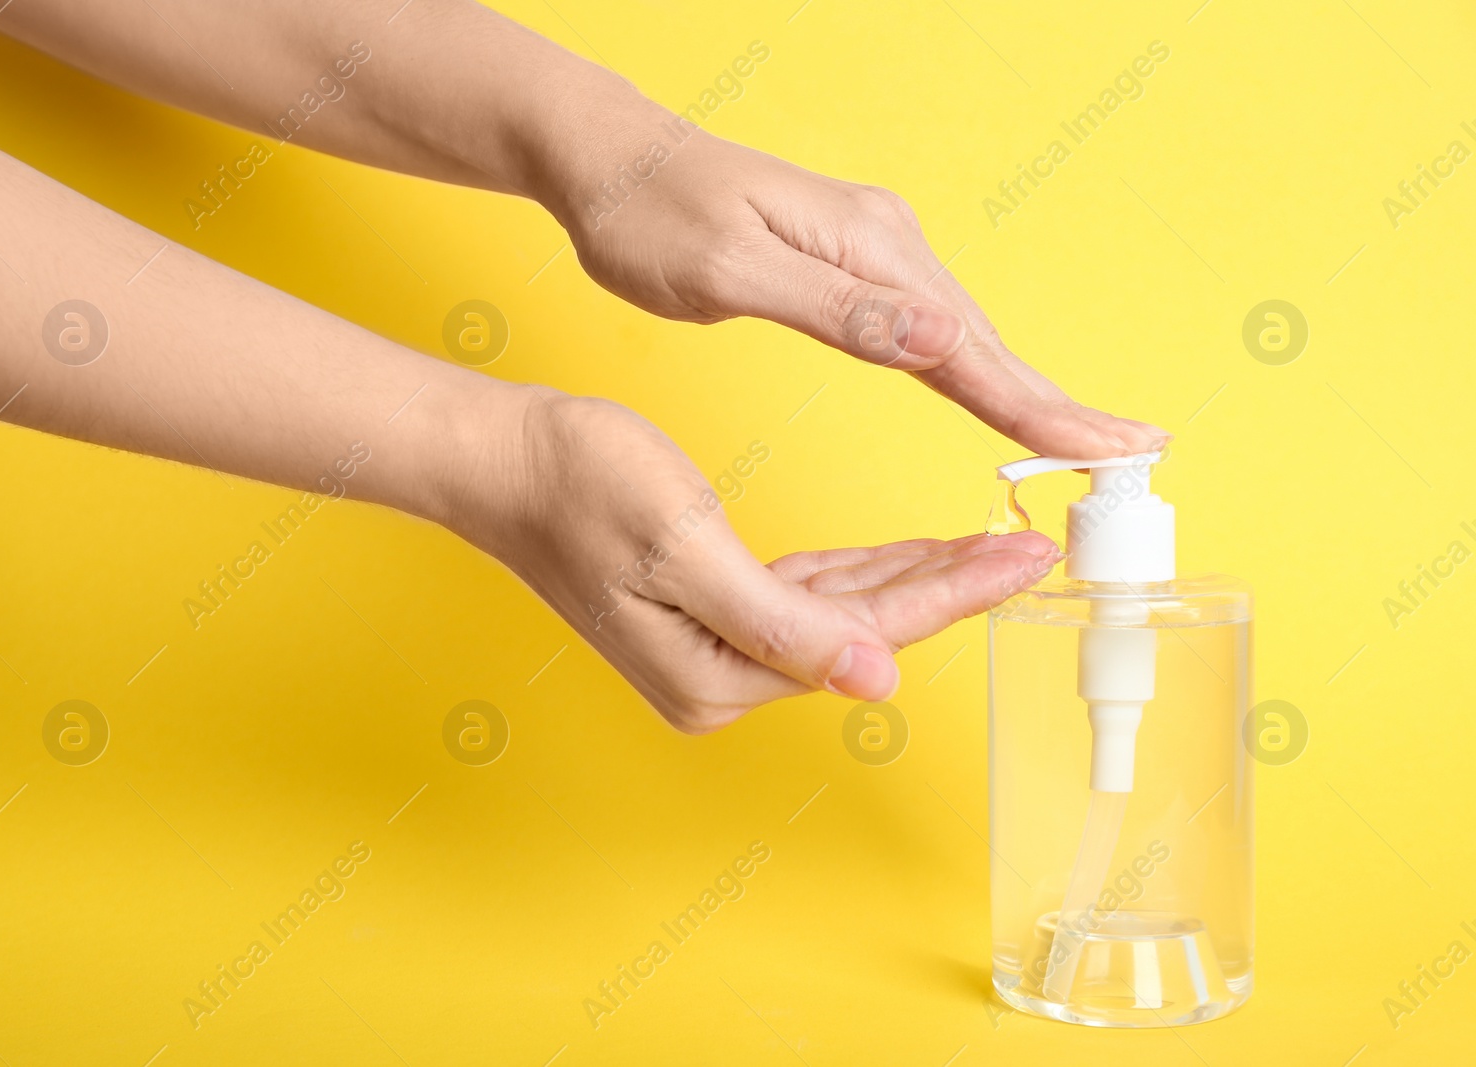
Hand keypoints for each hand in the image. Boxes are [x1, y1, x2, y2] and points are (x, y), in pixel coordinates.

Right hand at [461, 387, 1059, 732]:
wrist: (508, 464)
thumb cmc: (583, 488)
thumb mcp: (686, 548)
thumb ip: (782, 623)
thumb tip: (873, 680)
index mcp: (716, 675)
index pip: (864, 635)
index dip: (951, 596)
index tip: (1020, 561)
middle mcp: (718, 680)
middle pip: (862, 630)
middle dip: (946, 588)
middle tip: (1024, 549)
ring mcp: (712, 652)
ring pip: (842, 613)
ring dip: (910, 577)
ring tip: (983, 546)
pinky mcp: (708, 617)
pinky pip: (806, 598)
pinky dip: (858, 573)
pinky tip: (902, 554)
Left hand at [548, 124, 1167, 460]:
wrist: (613, 162)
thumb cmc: (653, 218)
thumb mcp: (731, 273)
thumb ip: (838, 310)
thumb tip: (947, 338)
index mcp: (866, 250)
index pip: (970, 349)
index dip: (1042, 407)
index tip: (1113, 446)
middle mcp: (886, 243)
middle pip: (985, 342)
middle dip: (1057, 403)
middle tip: (1132, 452)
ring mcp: (871, 249)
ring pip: (962, 335)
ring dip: (1022, 389)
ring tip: (1082, 435)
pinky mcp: (849, 260)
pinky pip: (928, 326)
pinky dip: (970, 367)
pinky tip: (988, 388)